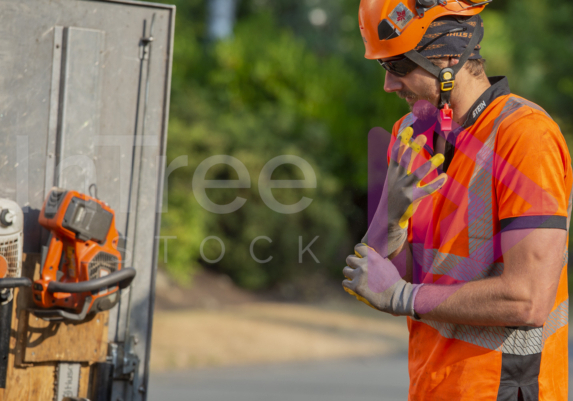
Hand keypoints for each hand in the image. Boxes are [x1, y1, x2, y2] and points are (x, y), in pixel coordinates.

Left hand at [342, 243, 421, 315]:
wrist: (397, 296)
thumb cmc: (394, 281)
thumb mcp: (386, 264)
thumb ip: (376, 258)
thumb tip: (369, 255)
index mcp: (372, 257)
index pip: (358, 248)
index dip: (357, 252)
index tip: (359, 256)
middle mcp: (364, 264)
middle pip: (349, 259)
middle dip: (352, 263)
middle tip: (356, 269)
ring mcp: (359, 276)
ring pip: (346, 270)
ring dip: (349, 273)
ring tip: (355, 278)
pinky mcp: (356, 287)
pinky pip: (345, 282)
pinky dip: (348, 284)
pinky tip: (353, 286)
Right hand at [362, 127, 446, 255]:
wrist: (386, 219)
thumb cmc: (394, 196)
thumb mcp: (394, 178)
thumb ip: (400, 162)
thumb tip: (406, 145)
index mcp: (393, 172)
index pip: (396, 153)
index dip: (402, 140)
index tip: (408, 129)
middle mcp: (397, 178)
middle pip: (405, 159)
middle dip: (413, 147)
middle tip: (422, 135)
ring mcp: (403, 189)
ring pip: (416, 174)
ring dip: (429, 165)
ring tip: (440, 157)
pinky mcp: (411, 199)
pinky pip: (425, 191)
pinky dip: (435, 184)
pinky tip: (445, 178)